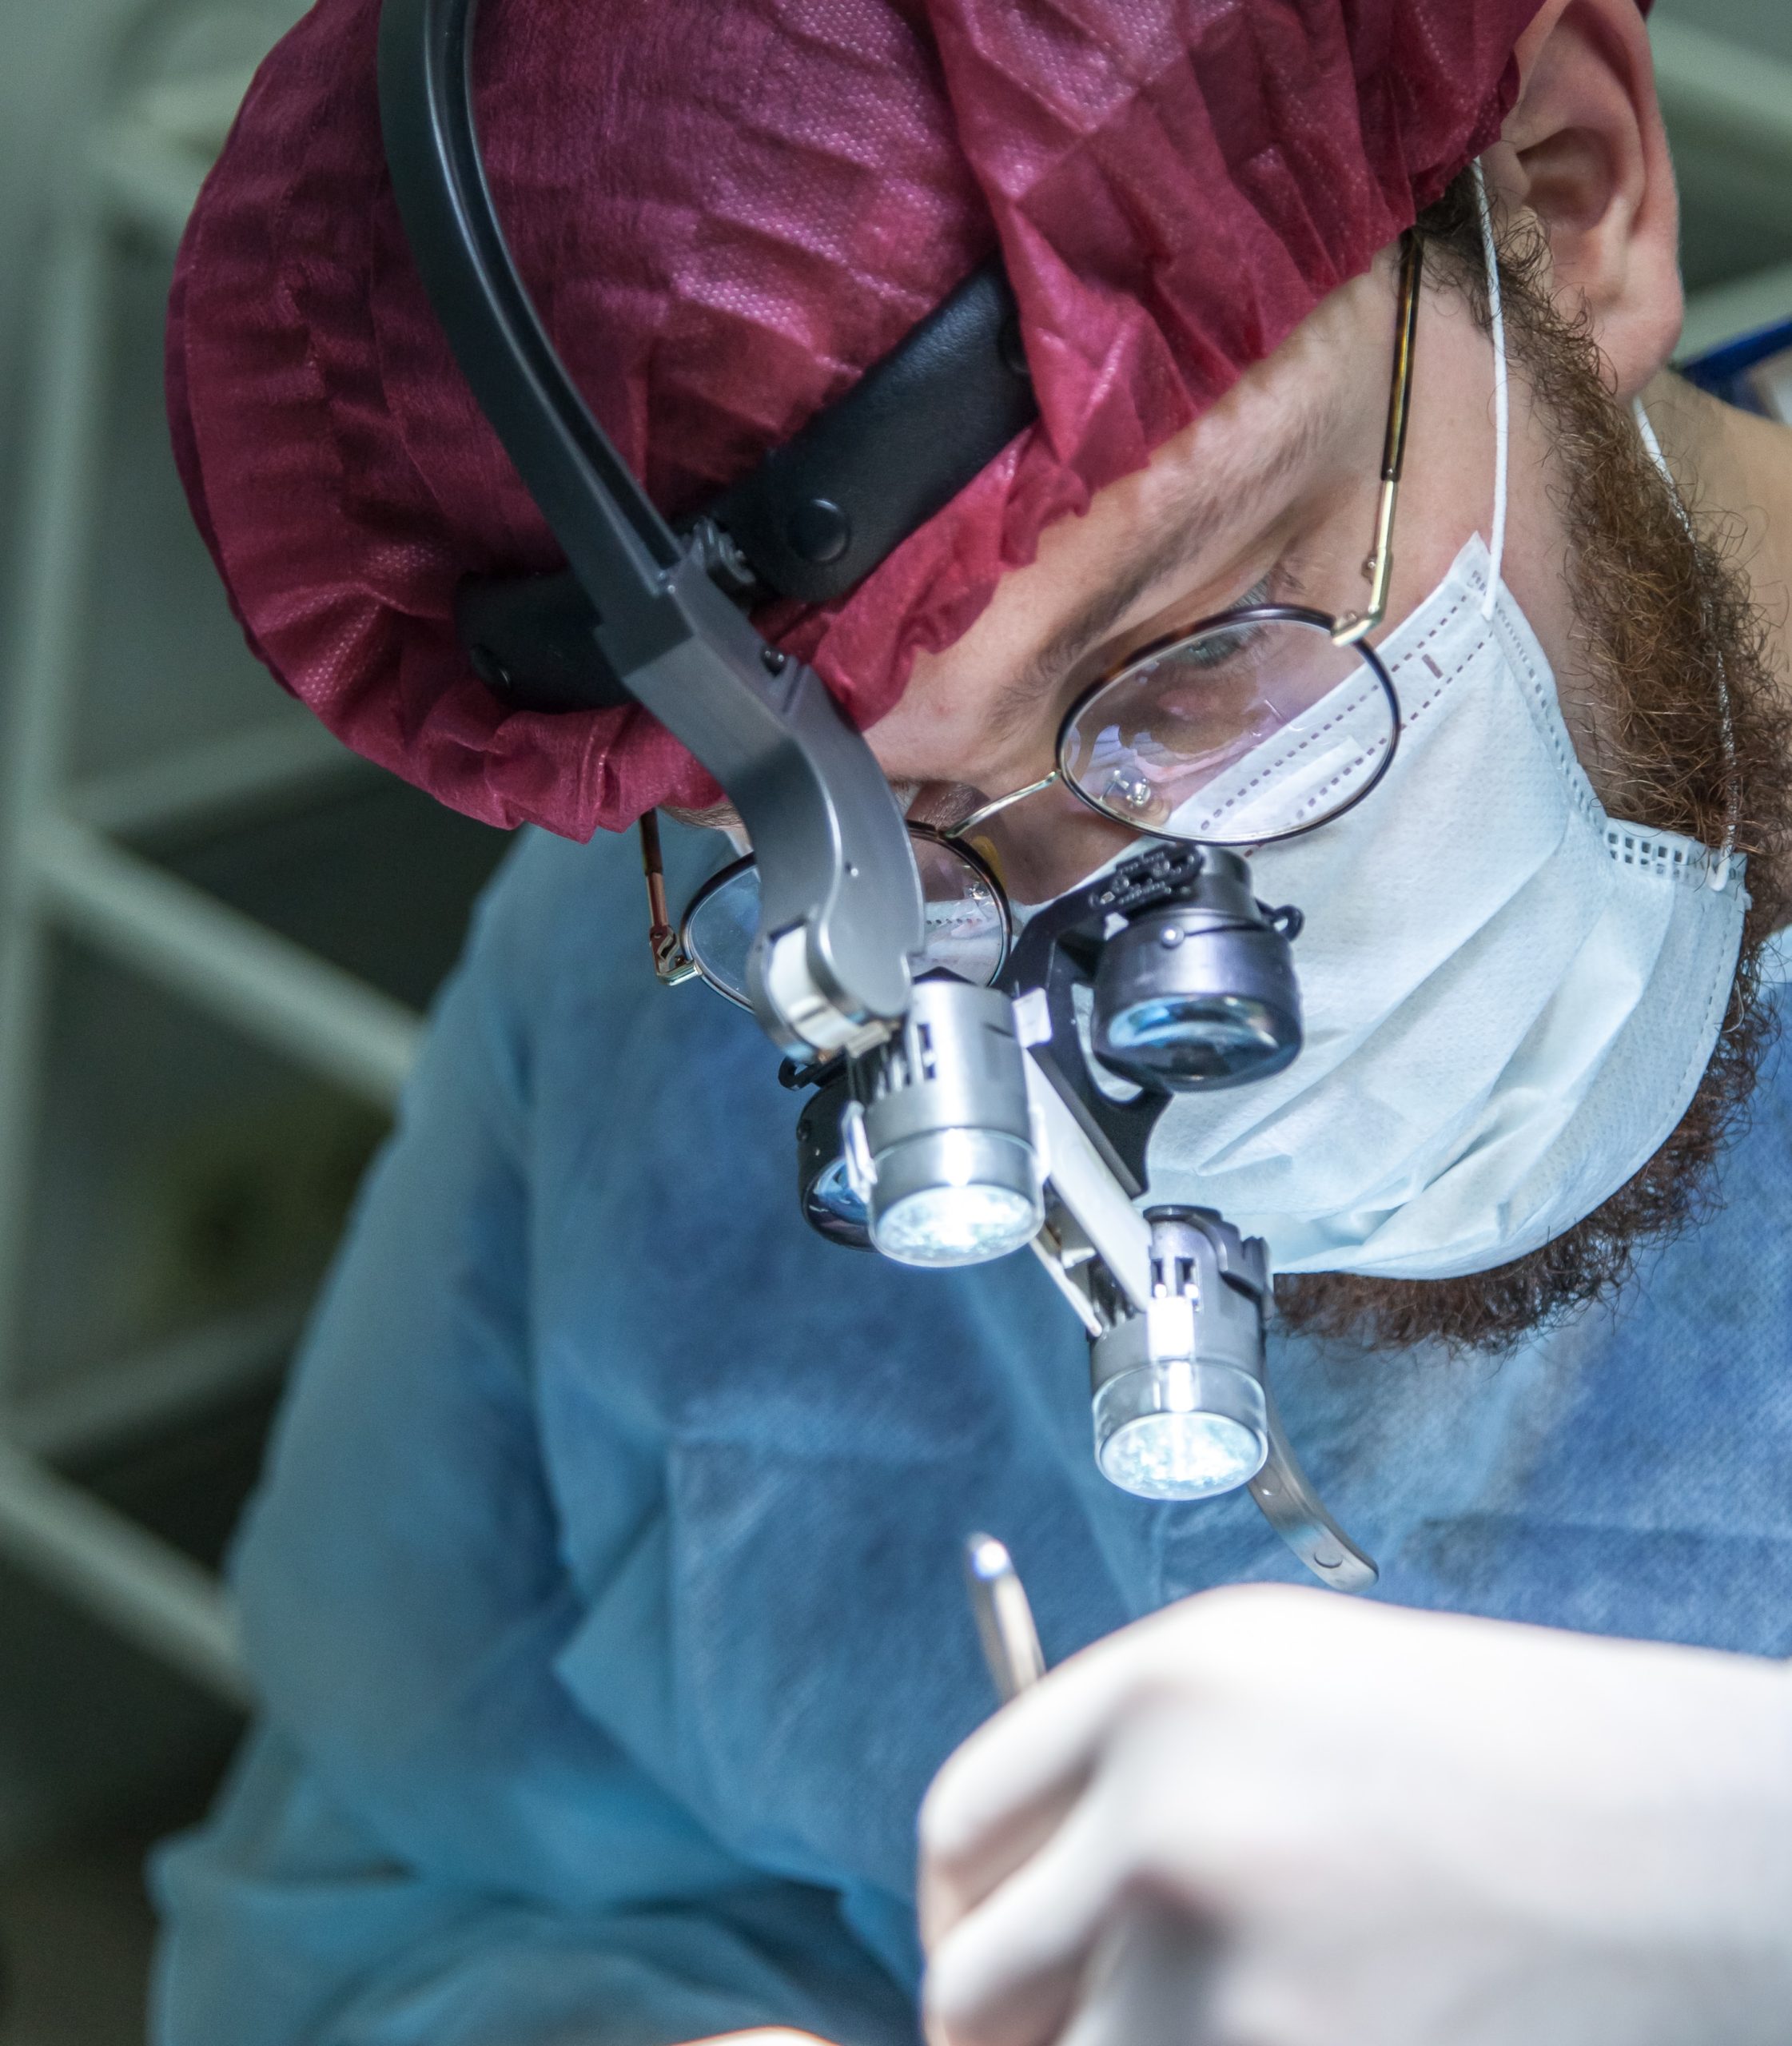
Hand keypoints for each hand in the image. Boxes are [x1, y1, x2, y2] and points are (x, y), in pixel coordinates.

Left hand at [919, 1585, 1791, 2045]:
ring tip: (1213, 2020)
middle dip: (1001, 2027)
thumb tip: (1015, 1896)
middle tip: (1060, 2033)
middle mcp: (1166, 1816)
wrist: (1685, 1848)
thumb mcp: (1283, 1686)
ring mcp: (1225, 1969)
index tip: (990, 1948)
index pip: (957, 1824)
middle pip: (969, 1980)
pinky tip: (1289, 2035)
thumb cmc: (1491, 1757)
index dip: (962, 1904)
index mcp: (1158, 1685)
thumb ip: (1126, 1761)